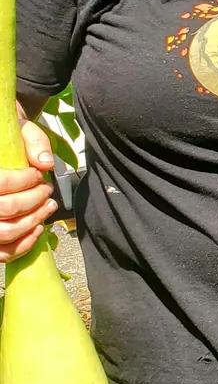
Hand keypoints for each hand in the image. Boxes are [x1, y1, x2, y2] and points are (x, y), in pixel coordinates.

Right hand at [0, 107, 57, 262]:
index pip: (2, 183)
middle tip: (47, 191)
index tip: (38, 176)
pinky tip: (37, 229)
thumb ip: (34, 141)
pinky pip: (3, 252)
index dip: (26, 181)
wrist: (0, 150)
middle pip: (7, 208)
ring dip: (34, 221)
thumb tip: (46, 163)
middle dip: (34, 200)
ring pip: (6, 233)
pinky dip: (25, 244)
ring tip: (48, 207)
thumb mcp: (19, 131)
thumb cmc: (6, 142)